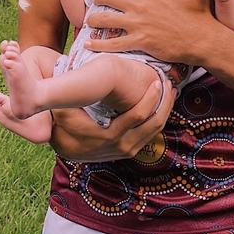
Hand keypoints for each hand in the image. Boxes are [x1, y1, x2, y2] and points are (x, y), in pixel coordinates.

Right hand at [49, 78, 174, 160]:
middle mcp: (121, 146)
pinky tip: (161, 106)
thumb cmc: (64, 121)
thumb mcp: (64, 110)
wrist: (63, 144)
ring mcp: (126, 151)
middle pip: (153, 124)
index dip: (151, 98)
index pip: (138, 116)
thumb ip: (68, 99)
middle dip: (165, 103)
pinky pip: (150, 136)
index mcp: (109, 136)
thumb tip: (64, 85)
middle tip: (170, 84)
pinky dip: (158, 119)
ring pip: (155, 131)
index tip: (158, 82)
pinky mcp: (129, 151)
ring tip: (170, 93)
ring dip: (164, 111)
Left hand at [85, 0, 218, 65]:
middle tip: (96, 0)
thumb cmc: (201, 15)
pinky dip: (98, 45)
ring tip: (89, 20)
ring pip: (106, 19)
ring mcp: (139, 24)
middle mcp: (141, 5)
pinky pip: (113, 44)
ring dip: (94, 19)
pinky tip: (89, 44)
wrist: (204, 39)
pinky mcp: (140, 42)